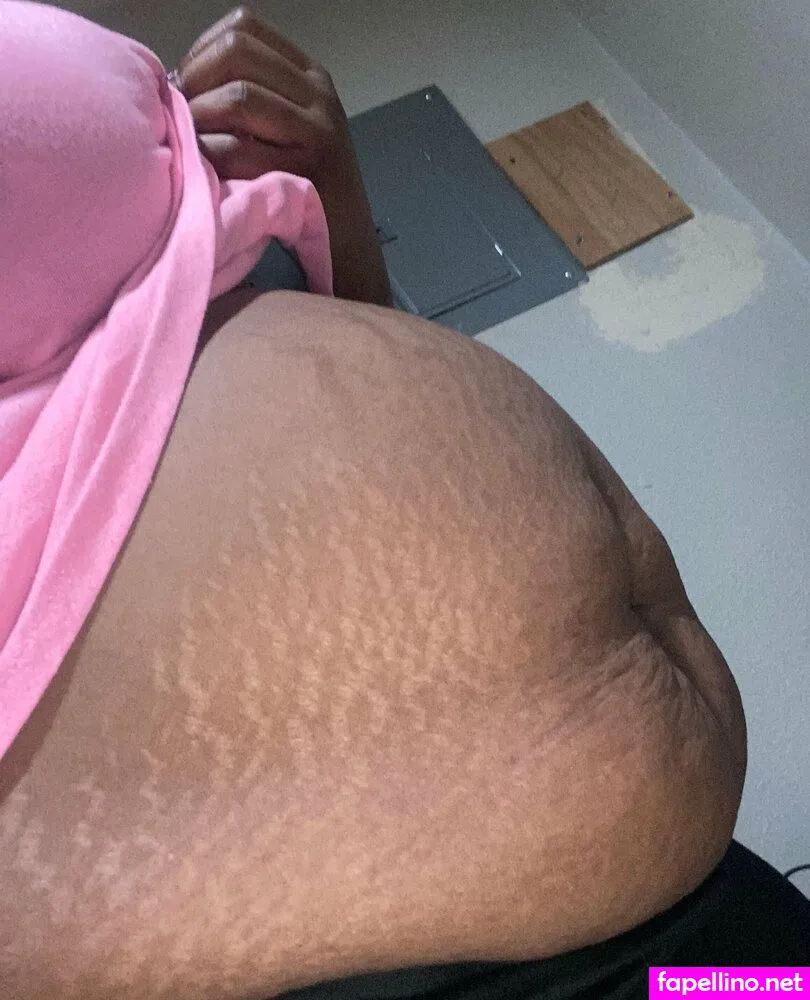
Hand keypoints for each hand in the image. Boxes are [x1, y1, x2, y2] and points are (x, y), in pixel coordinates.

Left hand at [171, 6, 349, 183]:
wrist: (347, 236)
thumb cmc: (307, 183)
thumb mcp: (289, 126)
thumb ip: (252, 94)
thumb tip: (183, 81)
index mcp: (309, 75)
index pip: (245, 27)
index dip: (202, 48)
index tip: (188, 84)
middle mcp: (317, 94)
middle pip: (237, 52)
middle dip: (196, 78)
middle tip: (182, 112)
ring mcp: (317, 131)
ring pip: (239, 96)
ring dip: (200, 116)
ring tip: (190, 140)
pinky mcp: (306, 170)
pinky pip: (240, 150)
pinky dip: (212, 154)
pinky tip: (205, 166)